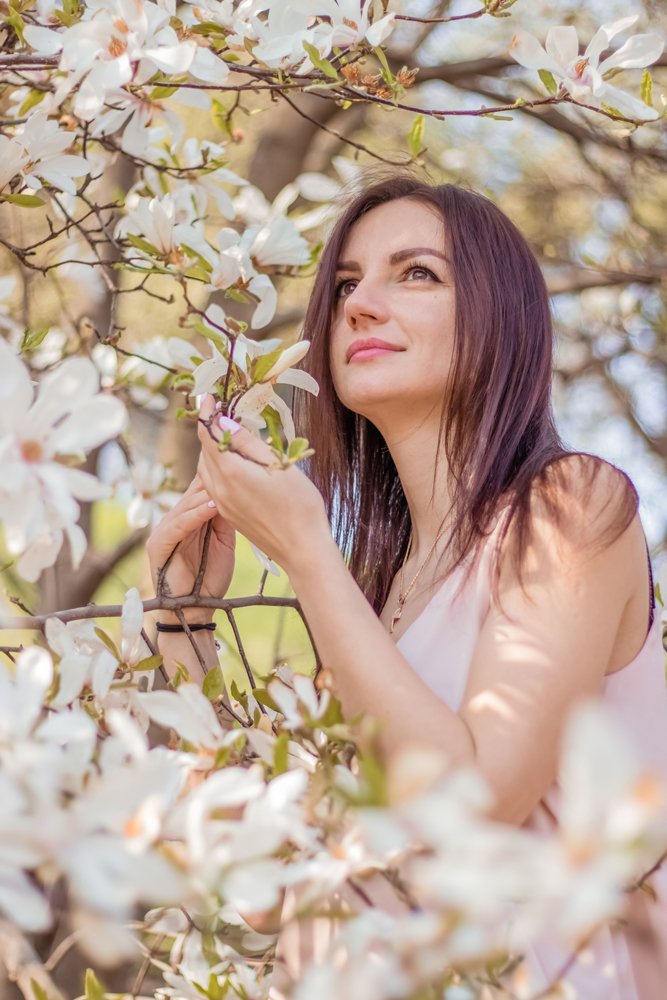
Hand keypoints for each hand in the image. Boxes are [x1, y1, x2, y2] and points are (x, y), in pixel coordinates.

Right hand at [146, 474, 234, 623]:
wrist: (194, 609)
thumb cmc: (210, 578)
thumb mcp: (224, 541)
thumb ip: (224, 518)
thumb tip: (235, 493)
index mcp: (189, 518)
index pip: (201, 490)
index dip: (218, 477)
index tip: (239, 464)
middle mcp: (175, 520)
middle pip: (193, 492)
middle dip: (213, 480)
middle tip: (234, 466)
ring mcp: (164, 531)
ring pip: (187, 505)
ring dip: (207, 494)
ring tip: (227, 483)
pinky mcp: (159, 545)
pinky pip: (179, 525)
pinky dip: (195, 515)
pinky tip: (212, 505)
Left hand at [196, 396, 329, 575]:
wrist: (303, 550)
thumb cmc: (300, 506)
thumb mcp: (279, 466)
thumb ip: (249, 444)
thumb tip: (226, 422)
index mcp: (231, 473)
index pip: (208, 435)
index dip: (206, 413)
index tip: (207, 397)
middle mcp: (220, 489)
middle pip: (205, 451)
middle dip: (210, 430)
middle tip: (223, 413)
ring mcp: (222, 504)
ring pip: (207, 469)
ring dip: (213, 450)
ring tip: (230, 437)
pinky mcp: (229, 515)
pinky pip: (214, 485)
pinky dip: (218, 469)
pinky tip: (235, 465)